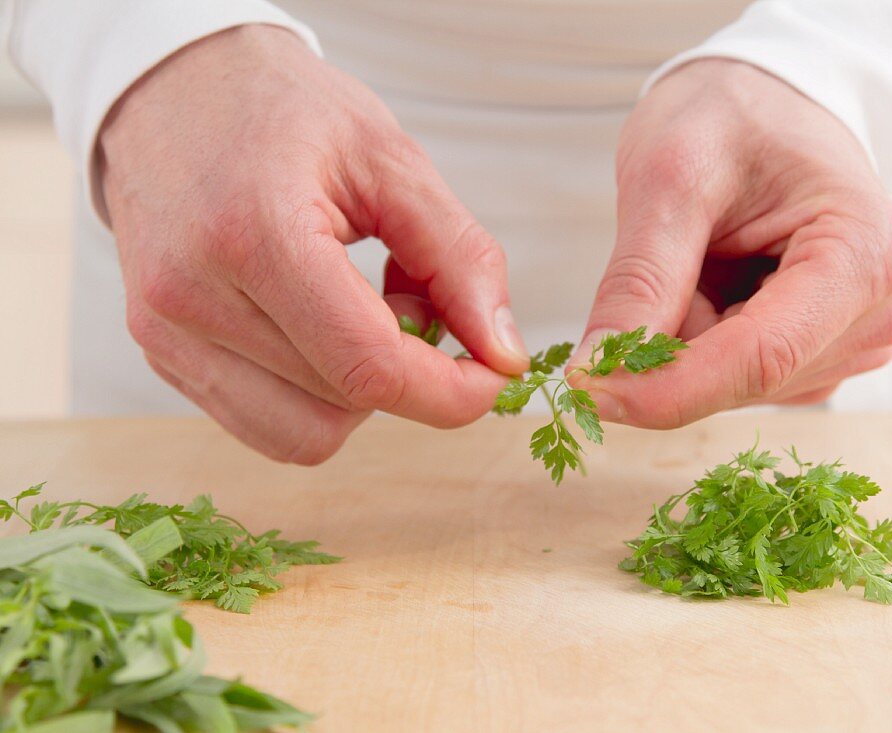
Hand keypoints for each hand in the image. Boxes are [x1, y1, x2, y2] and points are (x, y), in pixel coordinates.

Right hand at [99, 25, 527, 462]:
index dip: (450, 392)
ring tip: (357, 309)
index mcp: (254, 233)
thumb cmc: (282, 111)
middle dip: (408, 371)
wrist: (171, 89)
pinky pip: (264, 424)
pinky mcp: (161, 356)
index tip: (492, 375)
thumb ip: (460, 260)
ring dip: (358, 391)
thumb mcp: (391, 160)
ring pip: (304, 435)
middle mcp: (190, 297)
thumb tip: (502, 356)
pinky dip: (314, 395)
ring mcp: (165, 334)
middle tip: (411, 297)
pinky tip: (316, 328)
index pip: (369, 367)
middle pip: (344, 404)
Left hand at [577, 60, 891, 426]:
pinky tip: (718, 282)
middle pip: (747, 378)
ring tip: (707, 254)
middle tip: (660, 258)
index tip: (589, 389)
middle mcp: (883, 308)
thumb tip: (600, 370)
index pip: (761, 357)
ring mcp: (860, 340)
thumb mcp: (670, 175)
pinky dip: (704, 344)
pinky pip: (742, 381)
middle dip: (676, 344)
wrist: (767, 105)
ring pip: (737, 386)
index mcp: (866, 250)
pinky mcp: (830, 356)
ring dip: (691, 338)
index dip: (667, 388)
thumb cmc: (730, 118)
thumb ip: (641, 277)